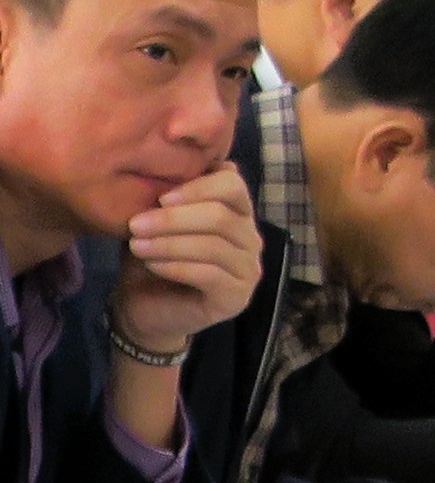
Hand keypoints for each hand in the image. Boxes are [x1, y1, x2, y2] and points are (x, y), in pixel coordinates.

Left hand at [112, 164, 259, 348]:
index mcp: (238, 214)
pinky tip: (151, 264)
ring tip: (136, 245)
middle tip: (136, 224)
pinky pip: (209, 275)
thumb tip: (174, 167)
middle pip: (222, 216)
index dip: (198, 187)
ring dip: (170, 243)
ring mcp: (248, 270)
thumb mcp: (156, 226)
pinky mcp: (237, 297)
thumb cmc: (152, 263)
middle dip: (175, 219)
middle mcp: (251, 239)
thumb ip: (169, 201)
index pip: (233, 186)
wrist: (144, 314)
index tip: (160, 198)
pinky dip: (176, 266)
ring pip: (214, 245)